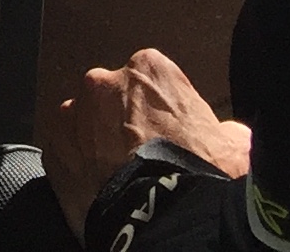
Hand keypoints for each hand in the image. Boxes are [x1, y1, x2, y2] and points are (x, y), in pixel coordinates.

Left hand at [41, 47, 250, 232]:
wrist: (167, 220)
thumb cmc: (199, 179)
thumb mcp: (235, 146)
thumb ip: (223, 129)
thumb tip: (228, 136)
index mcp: (149, 70)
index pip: (153, 80)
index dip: (163, 111)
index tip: (170, 134)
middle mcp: (105, 84)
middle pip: (114, 98)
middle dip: (125, 122)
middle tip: (144, 156)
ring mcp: (74, 115)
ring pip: (84, 123)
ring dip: (97, 142)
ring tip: (120, 176)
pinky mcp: (54, 151)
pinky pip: (64, 151)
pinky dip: (78, 166)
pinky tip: (100, 187)